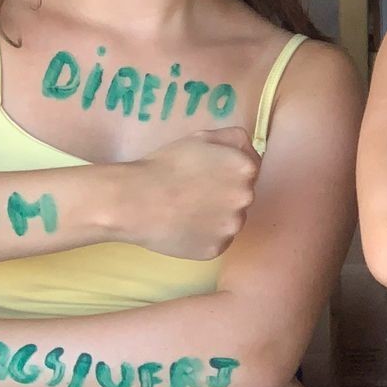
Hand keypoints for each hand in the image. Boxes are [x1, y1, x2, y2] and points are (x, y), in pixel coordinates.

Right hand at [122, 127, 259, 258]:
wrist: (136, 200)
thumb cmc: (167, 164)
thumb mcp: (202, 137)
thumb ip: (234, 138)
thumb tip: (249, 148)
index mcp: (246, 168)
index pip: (249, 170)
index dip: (226, 170)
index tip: (206, 173)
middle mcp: (246, 198)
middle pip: (241, 196)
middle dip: (223, 194)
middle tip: (193, 192)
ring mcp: (233, 226)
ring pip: (229, 220)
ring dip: (215, 216)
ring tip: (186, 210)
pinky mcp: (217, 248)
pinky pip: (215, 241)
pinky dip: (203, 236)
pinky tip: (183, 226)